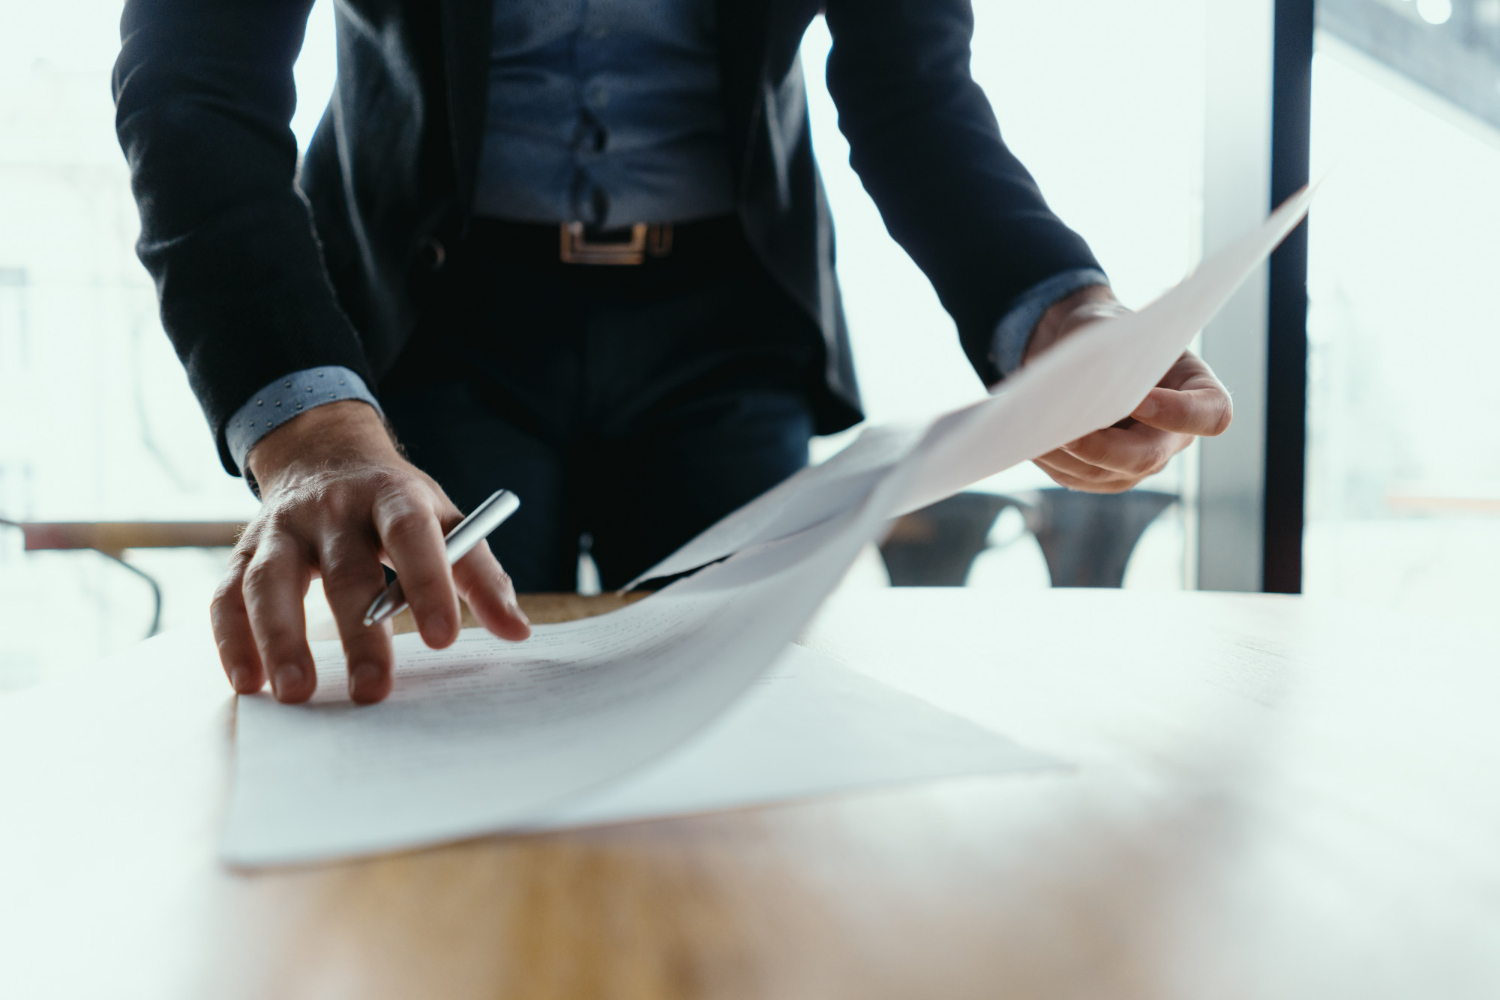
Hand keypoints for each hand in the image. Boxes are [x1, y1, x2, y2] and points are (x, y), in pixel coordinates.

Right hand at [213, 401, 530, 704]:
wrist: (324, 453)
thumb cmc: (397, 504)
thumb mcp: (447, 521)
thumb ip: (480, 575)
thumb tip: (516, 631)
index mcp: (392, 496)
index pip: (412, 535)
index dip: (429, 583)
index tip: (443, 639)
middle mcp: (332, 509)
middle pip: (344, 571)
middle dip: (358, 634)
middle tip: (373, 691)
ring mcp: (281, 529)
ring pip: (270, 582)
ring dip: (280, 639)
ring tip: (298, 694)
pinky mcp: (243, 551)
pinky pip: (227, 596)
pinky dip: (232, 640)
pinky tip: (248, 682)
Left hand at [1024, 286, 1232, 492]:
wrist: (1077, 352)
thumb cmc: (1104, 329)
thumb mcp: (1108, 325)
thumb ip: (1108, 350)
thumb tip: (1088, 391)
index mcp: (1197, 391)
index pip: (1212, 415)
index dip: (1179, 414)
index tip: (1139, 400)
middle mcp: (1175, 436)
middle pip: (1147, 457)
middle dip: (1102, 446)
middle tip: (1065, 431)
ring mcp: (1141, 462)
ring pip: (1104, 474)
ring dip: (1065, 455)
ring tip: (1031, 428)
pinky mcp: (1105, 476)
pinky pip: (1076, 478)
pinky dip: (1050, 459)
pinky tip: (1028, 437)